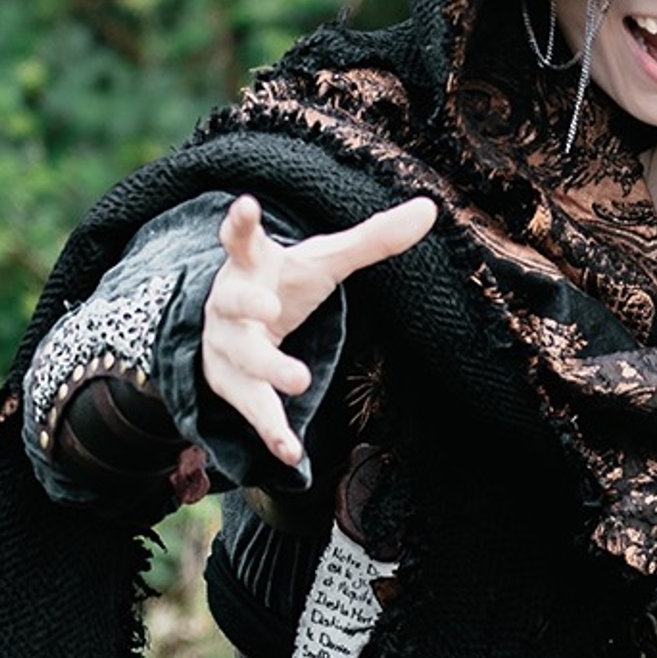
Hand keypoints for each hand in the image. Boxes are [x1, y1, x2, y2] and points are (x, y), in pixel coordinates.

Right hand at [201, 194, 435, 464]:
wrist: (233, 325)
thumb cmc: (285, 282)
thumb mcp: (326, 260)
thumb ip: (374, 238)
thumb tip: (430, 209)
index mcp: (253, 264)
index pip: (241, 238)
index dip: (241, 223)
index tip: (245, 204)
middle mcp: (229, 303)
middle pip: (233, 303)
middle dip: (248, 305)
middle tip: (269, 308)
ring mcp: (225, 346)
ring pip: (241, 360)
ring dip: (267, 371)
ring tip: (299, 382)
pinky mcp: (230, 385)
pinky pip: (249, 408)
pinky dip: (270, 429)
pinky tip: (291, 452)